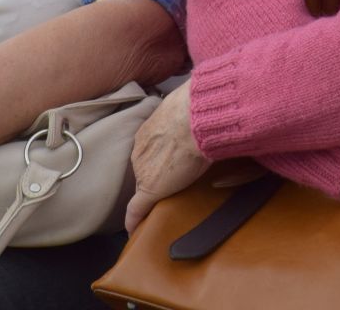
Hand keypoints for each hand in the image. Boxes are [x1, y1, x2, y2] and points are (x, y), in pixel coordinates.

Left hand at [126, 81, 208, 232]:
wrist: (194, 119)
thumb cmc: (196, 109)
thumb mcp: (187, 110)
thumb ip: (188, 117)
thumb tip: (206, 112)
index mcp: (147, 133)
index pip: (149, 151)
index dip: (157, 160)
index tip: (164, 165)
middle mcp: (140, 151)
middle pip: (145, 168)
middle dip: (154, 175)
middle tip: (169, 182)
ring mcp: (143, 171)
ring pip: (145, 186)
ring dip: (153, 193)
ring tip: (162, 202)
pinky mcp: (150, 189)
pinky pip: (136, 210)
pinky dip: (134, 221)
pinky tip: (134, 230)